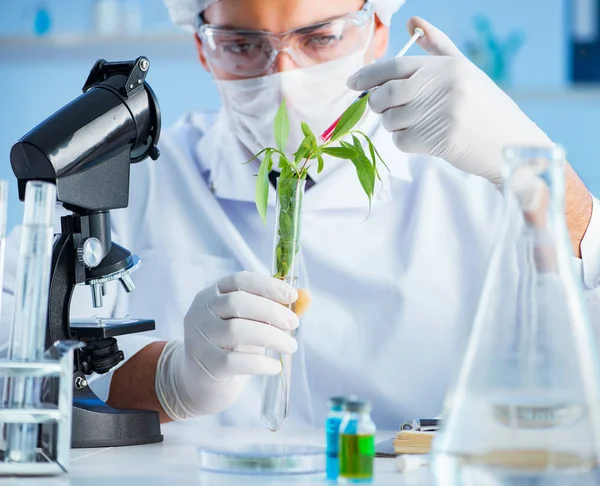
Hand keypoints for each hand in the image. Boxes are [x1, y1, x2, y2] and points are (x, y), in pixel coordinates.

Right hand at [156, 271, 300, 418]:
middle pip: (237, 303)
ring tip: (290, 346)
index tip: (292, 294)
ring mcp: (198, 337)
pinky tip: (275, 367)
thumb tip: (307, 297)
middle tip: (294, 324)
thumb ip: (277, 309)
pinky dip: (260, 363)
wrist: (202, 383)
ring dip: (271, 337)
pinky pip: (234, 361)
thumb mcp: (253, 323)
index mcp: (212, 294)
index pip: (239, 280)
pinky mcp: (204, 364)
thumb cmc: (231, 346)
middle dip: (272, 311)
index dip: (267, 285)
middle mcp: (200, 312)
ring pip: (236, 331)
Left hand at [347, 17, 552, 187]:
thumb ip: (437, 47)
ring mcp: (443, 113)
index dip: (368, 75)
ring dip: (394, 125)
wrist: (512, 144)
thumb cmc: (484, 107)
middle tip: (383, 108)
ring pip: (392, 120)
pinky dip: (406, 142)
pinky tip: (424, 140)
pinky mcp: (441, 140)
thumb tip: (411, 22)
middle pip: (387, 94)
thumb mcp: (465, 70)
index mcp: (448, 66)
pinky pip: (402, 141)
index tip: (351, 83)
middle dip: (376, 104)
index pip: (395, 66)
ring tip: (415, 124)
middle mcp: (445, 86)